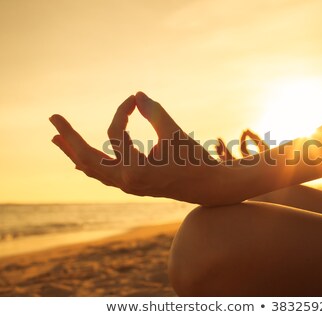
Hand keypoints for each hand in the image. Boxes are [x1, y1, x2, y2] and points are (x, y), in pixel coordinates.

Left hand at [50, 92, 225, 204]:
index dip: (121, 112)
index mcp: (135, 170)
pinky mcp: (133, 185)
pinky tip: (81, 162)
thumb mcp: (174, 134)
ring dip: (75, 152)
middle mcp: (126, 182)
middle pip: (87, 158)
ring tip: (57, 140)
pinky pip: (104, 175)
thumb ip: (155, 113)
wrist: (209, 187)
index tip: (132, 99)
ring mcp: (128, 186)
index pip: (116, 135)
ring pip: (94, 170)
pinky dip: (91, 165)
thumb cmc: (194, 160)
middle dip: (69, 138)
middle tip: (53, 119)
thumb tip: (137, 95)